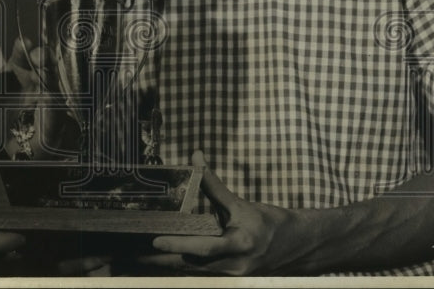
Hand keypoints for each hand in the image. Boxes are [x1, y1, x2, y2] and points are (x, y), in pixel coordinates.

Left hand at [138, 151, 300, 275]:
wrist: (297, 246)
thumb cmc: (270, 223)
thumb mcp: (241, 204)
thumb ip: (214, 185)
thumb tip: (196, 158)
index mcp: (240, 245)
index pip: (203, 248)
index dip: (179, 245)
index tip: (156, 241)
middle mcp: (235, 266)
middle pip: (191, 266)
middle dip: (163, 261)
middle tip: (136, 254)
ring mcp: (232, 277)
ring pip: (194, 273)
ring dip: (169, 266)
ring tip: (142, 258)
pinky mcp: (230, 279)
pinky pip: (200, 275)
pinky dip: (182, 267)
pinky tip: (164, 261)